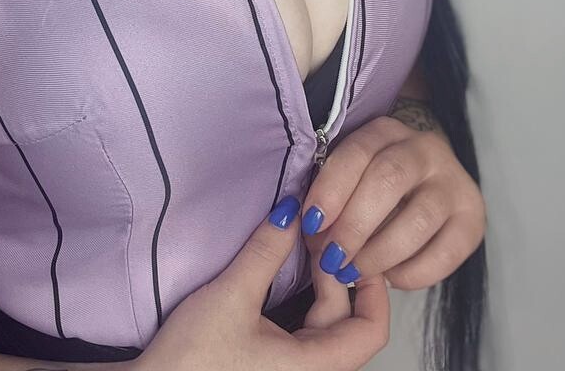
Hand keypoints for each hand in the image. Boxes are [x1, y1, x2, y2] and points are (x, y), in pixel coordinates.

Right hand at [137, 195, 389, 370]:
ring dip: (320, 286)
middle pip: (348, 322)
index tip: (348, 245)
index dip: (371, 287)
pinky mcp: (278, 367)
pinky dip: (305, 301)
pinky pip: (308, 333)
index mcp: (313, 367)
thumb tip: (292, 210)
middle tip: (313, 231)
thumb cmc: (193, 358)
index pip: (371, 331)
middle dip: (335, 273)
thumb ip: (266, 251)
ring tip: (301, 246)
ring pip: (328, 326)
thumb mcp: (230, 296)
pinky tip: (290, 274)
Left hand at [299, 114, 486, 295]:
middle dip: (354, 224)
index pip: (358, 152)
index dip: (332, 188)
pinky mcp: (473, 221)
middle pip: (389, 180)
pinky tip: (389, 277)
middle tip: (331, 257)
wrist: (427, 176)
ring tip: (353, 273)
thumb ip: (332, 188)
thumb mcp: (353, 168)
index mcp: (387, 131)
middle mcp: (425, 150)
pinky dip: (411, 272)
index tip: (310, 223)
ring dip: (378, 253)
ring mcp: (454, 184)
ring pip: (417, 219)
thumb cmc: (373, 177)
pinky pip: (444, 254)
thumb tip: (304, 229)